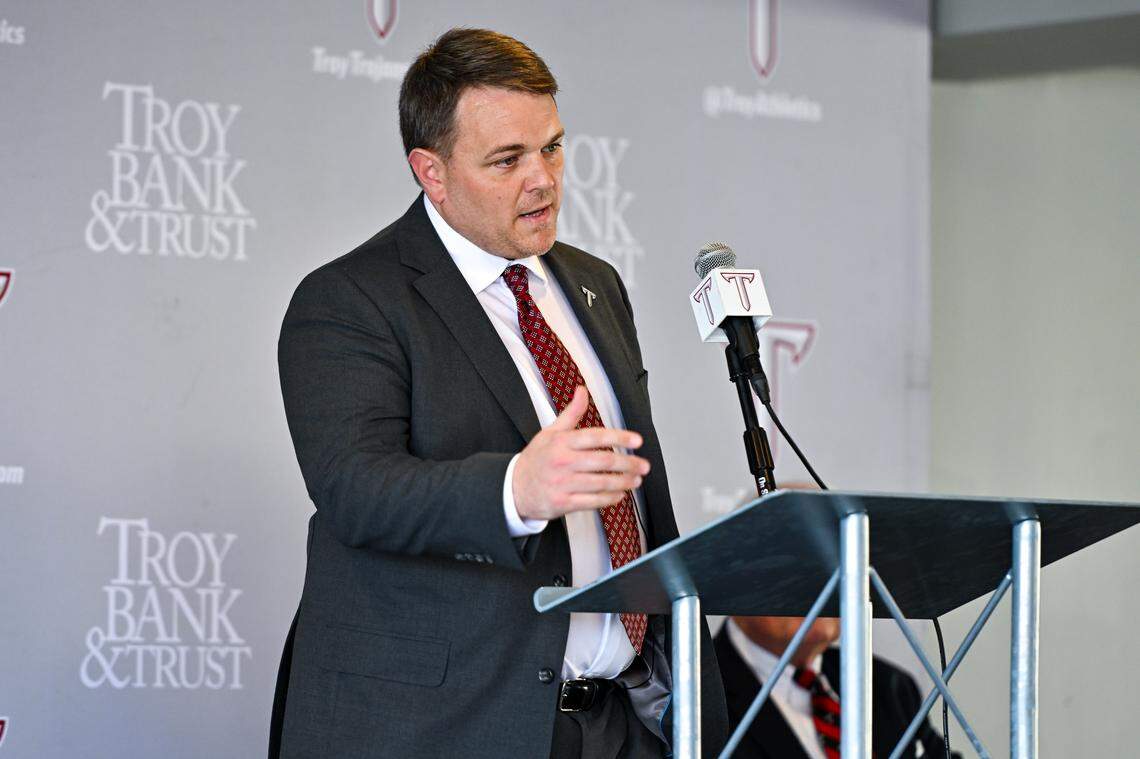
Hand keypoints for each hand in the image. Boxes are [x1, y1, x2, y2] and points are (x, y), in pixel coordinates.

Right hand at [512, 386, 650, 520]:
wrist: (513, 488)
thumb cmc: (536, 459)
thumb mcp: (550, 432)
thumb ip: (571, 413)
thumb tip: (582, 390)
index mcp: (562, 442)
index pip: (596, 437)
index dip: (619, 438)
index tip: (637, 440)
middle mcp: (563, 462)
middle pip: (604, 462)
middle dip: (628, 464)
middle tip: (644, 465)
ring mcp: (563, 484)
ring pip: (601, 483)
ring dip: (624, 482)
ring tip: (636, 480)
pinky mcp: (563, 503)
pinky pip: (593, 502)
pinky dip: (610, 499)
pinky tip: (620, 495)